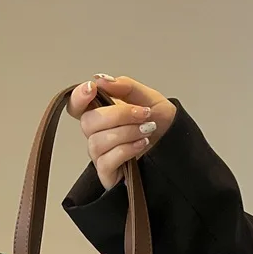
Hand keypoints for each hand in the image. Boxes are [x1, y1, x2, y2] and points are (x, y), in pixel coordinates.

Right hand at [68, 74, 176, 189]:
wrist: (176, 146)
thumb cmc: (160, 124)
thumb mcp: (148, 98)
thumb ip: (125, 87)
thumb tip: (102, 79)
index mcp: (101, 113)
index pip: (76, 106)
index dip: (78, 97)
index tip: (92, 88)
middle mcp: (96, 134)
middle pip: (87, 122)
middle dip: (118, 115)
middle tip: (143, 114)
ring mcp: (100, 155)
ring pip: (97, 142)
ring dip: (126, 133)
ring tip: (147, 130)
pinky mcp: (107, 173)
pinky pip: (105, 162)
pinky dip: (125, 150)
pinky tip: (141, 144)